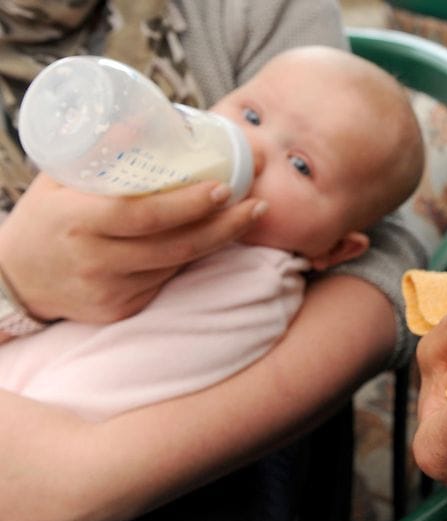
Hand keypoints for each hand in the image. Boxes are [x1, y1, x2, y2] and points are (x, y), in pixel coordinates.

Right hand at [0, 174, 265, 322]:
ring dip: (220, 240)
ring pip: (178, 263)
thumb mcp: (59, 178)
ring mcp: (109, 290)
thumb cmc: (46, 217)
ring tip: (251, 214)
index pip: (142, 214)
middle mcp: (93, 261)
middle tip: (258, 202)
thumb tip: (146, 119)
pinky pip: (168, 280)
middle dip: (225, 225)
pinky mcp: (122, 310)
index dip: (187, 204)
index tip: (225, 188)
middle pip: (174, 245)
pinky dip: (194, 257)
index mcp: (75, 221)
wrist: (18, 279)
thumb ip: (99, 152)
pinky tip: (217, 237)